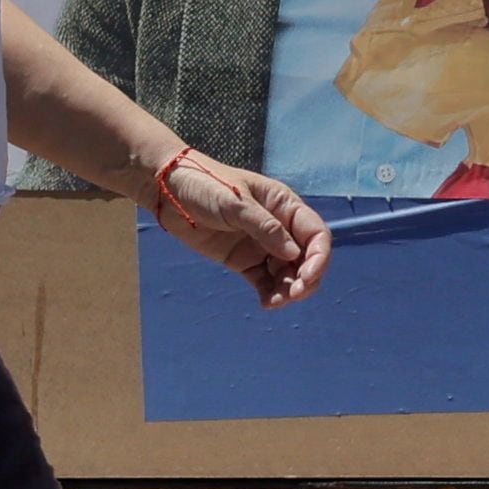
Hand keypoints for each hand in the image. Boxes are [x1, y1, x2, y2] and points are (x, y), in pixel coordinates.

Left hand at [146, 150, 331, 308]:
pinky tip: (266, 304)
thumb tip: (295, 254)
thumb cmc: (205, 184)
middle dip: (306, 278)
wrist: (170, 191)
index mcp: (284, 205)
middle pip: (306, 258)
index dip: (319, 256)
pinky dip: (270, 294)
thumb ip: (265, 227)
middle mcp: (279, 227)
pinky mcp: (244, 261)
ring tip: (276, 303)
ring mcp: (262, 245)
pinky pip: (265, 282)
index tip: (307, 276)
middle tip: (293, 294)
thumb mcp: (236, 203)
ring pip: (287, 273)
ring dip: (288, 290)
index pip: (315, 233)